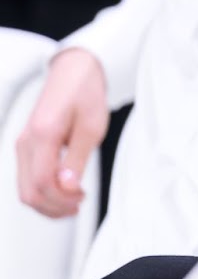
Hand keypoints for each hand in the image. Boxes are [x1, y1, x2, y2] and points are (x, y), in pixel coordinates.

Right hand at [14, 48, 107, 218]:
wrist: (74, 72)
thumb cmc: (85, 93)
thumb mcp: (92, 127)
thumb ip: (77, 159)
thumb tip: (68, 186)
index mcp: (42, 134)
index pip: (42, 182)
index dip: (62, 198)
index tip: (82, 197)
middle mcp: (26, 141)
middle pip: (28, 192)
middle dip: (54, 206)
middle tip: (79, 204)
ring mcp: (23, 145)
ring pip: (24, 189)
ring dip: (48, 203)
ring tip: (73, 202)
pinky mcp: (26, 146)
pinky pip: (27, 178)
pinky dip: (43, 191)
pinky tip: (63, 192)